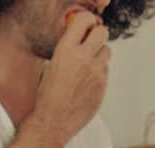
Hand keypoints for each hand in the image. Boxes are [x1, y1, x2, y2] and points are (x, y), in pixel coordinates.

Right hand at [31, 13, 109, 146]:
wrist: (53, 120)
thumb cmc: (48, 96)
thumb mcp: (52, 65)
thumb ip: (67, 50)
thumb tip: (78, 40)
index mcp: (66, 50)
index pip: (84, 20)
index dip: (87, 21)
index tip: (87, 25)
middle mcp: (83, 58)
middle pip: (102, 32)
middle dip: (98, 34)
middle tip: (93, 41)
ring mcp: (95, 72)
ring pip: (107, 51)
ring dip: (100, 54)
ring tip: (89, 64)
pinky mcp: (102, 85)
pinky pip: (106, 70)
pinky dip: (100, 72)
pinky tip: (88, 81)